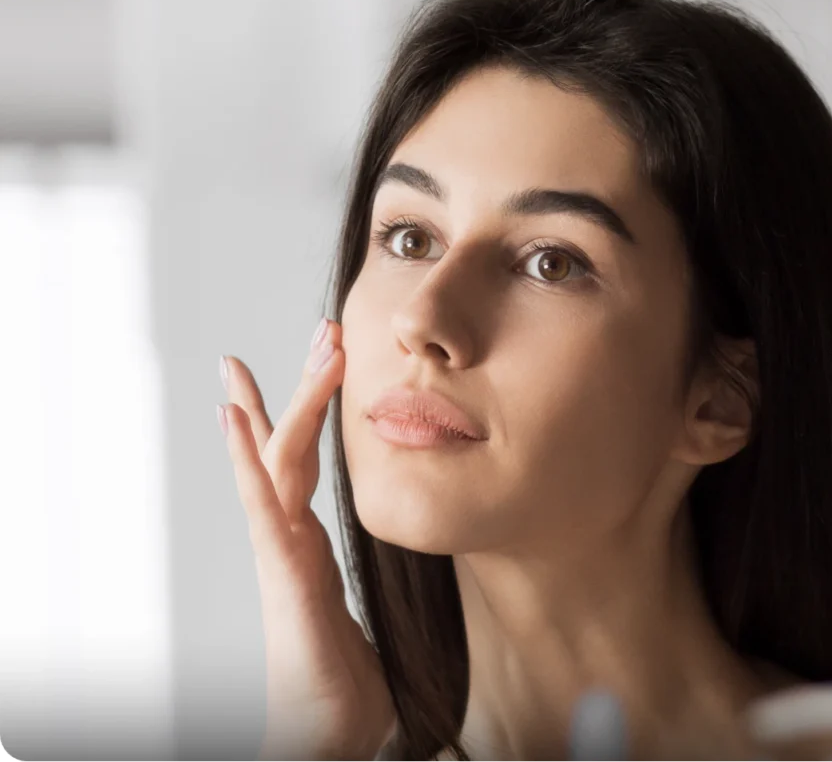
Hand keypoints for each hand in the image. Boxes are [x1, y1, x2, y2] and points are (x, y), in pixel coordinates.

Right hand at [219, 319, 395, 761]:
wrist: (324, 734)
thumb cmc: (343, 682)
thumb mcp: (363, 611)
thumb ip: (362, 582)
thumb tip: (382, 562)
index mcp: (309, 541)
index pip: (302, 462)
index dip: (303, 411)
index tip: (319, 360)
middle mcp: (290, 537)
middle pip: (288, 447)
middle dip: (300, 386)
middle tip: (322, 328)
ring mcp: (282, 551)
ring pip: (278, 462)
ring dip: (280, 404)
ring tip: (259, 356)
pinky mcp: (284, 573)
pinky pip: (264, 505)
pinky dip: (247, 458)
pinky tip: (232, 418)